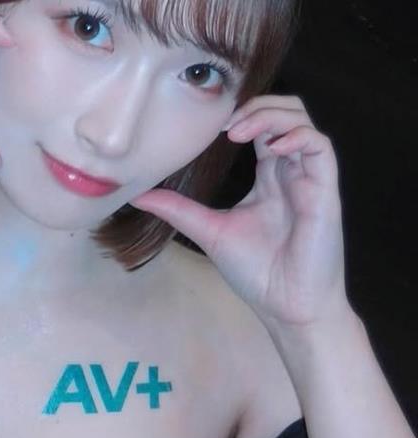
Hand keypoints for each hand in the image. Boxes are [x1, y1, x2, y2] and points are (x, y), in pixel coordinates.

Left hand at [127, 95, 349, 331]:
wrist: (286, 306)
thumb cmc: (257, 272)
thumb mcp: (208, 230)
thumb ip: (177, 209)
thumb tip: (136, 195)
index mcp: (269, 177)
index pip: (262, 126)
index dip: (240, 114)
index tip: (209, 126)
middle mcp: (291, 172)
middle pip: (285, 112)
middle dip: (255, 106)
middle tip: (223, 125)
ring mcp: (310, 178)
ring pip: (302, 121)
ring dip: (271, 115)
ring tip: (238, 132)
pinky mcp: (325, 190)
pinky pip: (320, 146)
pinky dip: (296, 136)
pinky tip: (271, 148)